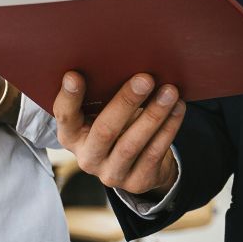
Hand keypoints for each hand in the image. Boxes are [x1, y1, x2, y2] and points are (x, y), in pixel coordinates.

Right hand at [53, 71, 183, 195]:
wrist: (136, 163)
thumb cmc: (115, 123)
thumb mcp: (101, 112)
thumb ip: (102, 94)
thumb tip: (122, 59)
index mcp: (71, 135)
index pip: (64, 116)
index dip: (69, 97)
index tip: (74, 75)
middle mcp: (87, 157)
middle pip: (105, 130)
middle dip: (126, 102)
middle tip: (145, 78)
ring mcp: (111, 173)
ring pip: (132, 144)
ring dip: (154, 115)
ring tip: (170, 91)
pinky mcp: (136, 181)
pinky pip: (154, 153)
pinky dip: (168, 128)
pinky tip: (178, 108)